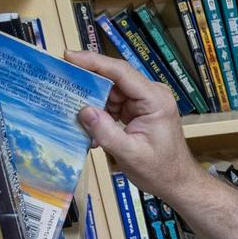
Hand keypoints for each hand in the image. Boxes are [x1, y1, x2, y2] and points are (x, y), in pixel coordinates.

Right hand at [65, 50, 204, 201]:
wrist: (176, 182)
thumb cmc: (160, 170)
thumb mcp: (130, 154)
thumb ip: (106, 133)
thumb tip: (83, 111)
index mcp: (155, 100)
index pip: (121, 72)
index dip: (94, 62)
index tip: (69, 56)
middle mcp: (151, 95)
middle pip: (113, 79)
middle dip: (88, 83)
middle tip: (62, 84)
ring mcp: (144, 101)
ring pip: (110, 91)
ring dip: (92, 103)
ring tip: (73, 114)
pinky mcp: (137, 110)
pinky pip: (113, 104)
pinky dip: (100, 114)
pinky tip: (91, 129)